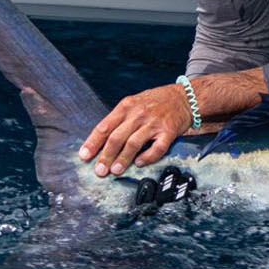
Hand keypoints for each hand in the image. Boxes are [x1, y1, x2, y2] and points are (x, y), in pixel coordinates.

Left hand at [79, 83, 194, 176]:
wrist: (184, 97)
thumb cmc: (156, 102)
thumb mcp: (134, 103)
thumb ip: (120, 119)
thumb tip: (102, 141)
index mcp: (126, 106)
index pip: (104, 127)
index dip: (93, 143)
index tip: (84, 156)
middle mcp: (138, 114)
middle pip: (117, 137)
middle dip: (106, 156)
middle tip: (99, 170)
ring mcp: (154, 123)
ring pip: (133, 143)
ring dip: (123, 159)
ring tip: (115, 171)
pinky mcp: (169, 131)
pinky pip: (157, 148)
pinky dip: (147, 157)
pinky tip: (139, 163)